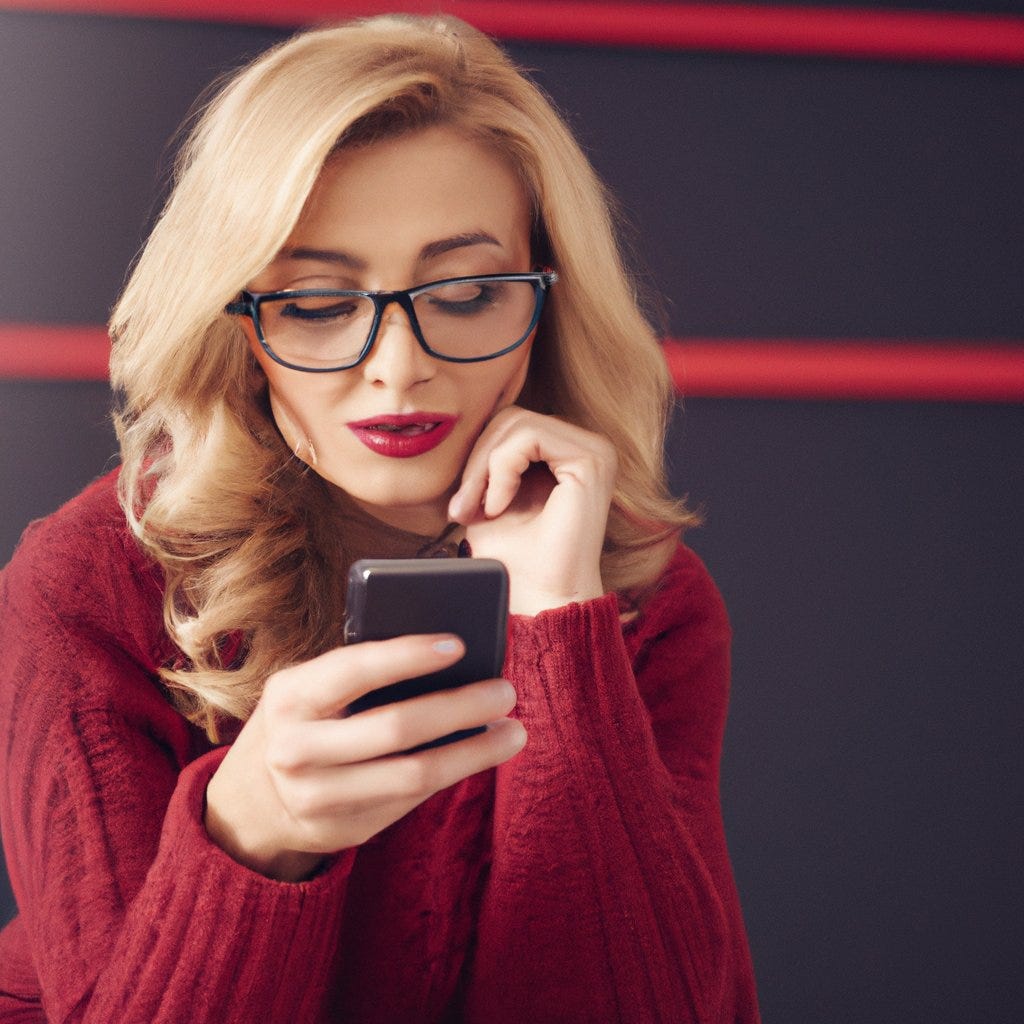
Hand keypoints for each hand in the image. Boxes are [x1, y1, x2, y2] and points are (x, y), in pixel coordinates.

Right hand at [204, 635, 524, 880]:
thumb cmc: (302, 720)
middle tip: (505, 690)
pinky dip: (454, 773)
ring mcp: (318, 797)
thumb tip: (451, 658)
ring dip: (474, 751)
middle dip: (460, 707)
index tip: (458, 644)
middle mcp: (298, 748)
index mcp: (290, 695)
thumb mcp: (309, 688)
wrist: (249, 801)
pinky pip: (411, 800)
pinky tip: (482, 753)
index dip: (408, 655)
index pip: (355, 668)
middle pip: (396, 728)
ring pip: (414, 774)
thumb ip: (359, 676)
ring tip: (513, 730)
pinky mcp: (343, 831)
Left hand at [447, 407, 616, 615]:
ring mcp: (595, 451)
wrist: (539, 598)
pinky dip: (501, 469)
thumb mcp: (490, 499)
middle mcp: (588, 447)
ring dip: (485, 467)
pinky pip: (529, 436)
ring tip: (481, 508)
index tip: (460, 504)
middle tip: (463, 506)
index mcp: (568, 453)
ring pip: (518, 423)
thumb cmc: (517, 559)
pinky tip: (498, 506)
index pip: (512, 424)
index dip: (478, 457)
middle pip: (512, 417)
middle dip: (477, 460)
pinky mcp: (591, 460)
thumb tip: (456, 430)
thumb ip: (485, 462)